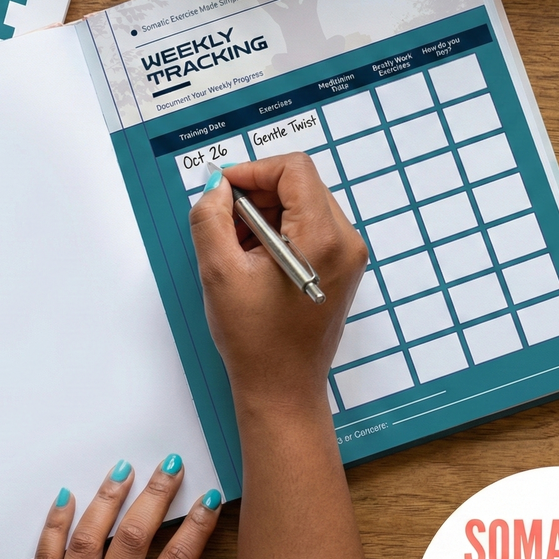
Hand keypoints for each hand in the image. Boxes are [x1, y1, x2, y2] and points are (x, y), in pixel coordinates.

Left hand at [3, 458, 227, 558]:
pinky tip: (67, 496)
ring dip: (107, 499)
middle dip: (155, 496)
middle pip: (135, 539)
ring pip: (89, 539)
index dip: (196, 527)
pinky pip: (44, 556)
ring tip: (124, 468)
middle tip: (170, 466)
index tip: (208, 499)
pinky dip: (54, 523)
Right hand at [188, 153, 367, 410]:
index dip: (252, 171)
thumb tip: (216, 187)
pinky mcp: (340, 267)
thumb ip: (211, 218)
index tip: (223, 191)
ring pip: (302, 204)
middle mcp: (345, 241)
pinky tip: (252, 260)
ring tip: (236, 249)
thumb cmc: (254, 340)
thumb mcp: (218, 272)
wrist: (282, 389)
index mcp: (321, 238)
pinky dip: (277, 231)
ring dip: (264, 214)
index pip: (293, 169)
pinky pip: (308, 227)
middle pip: (300, 184)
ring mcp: (347, 255)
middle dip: (256, 195)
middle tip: (224, 224)